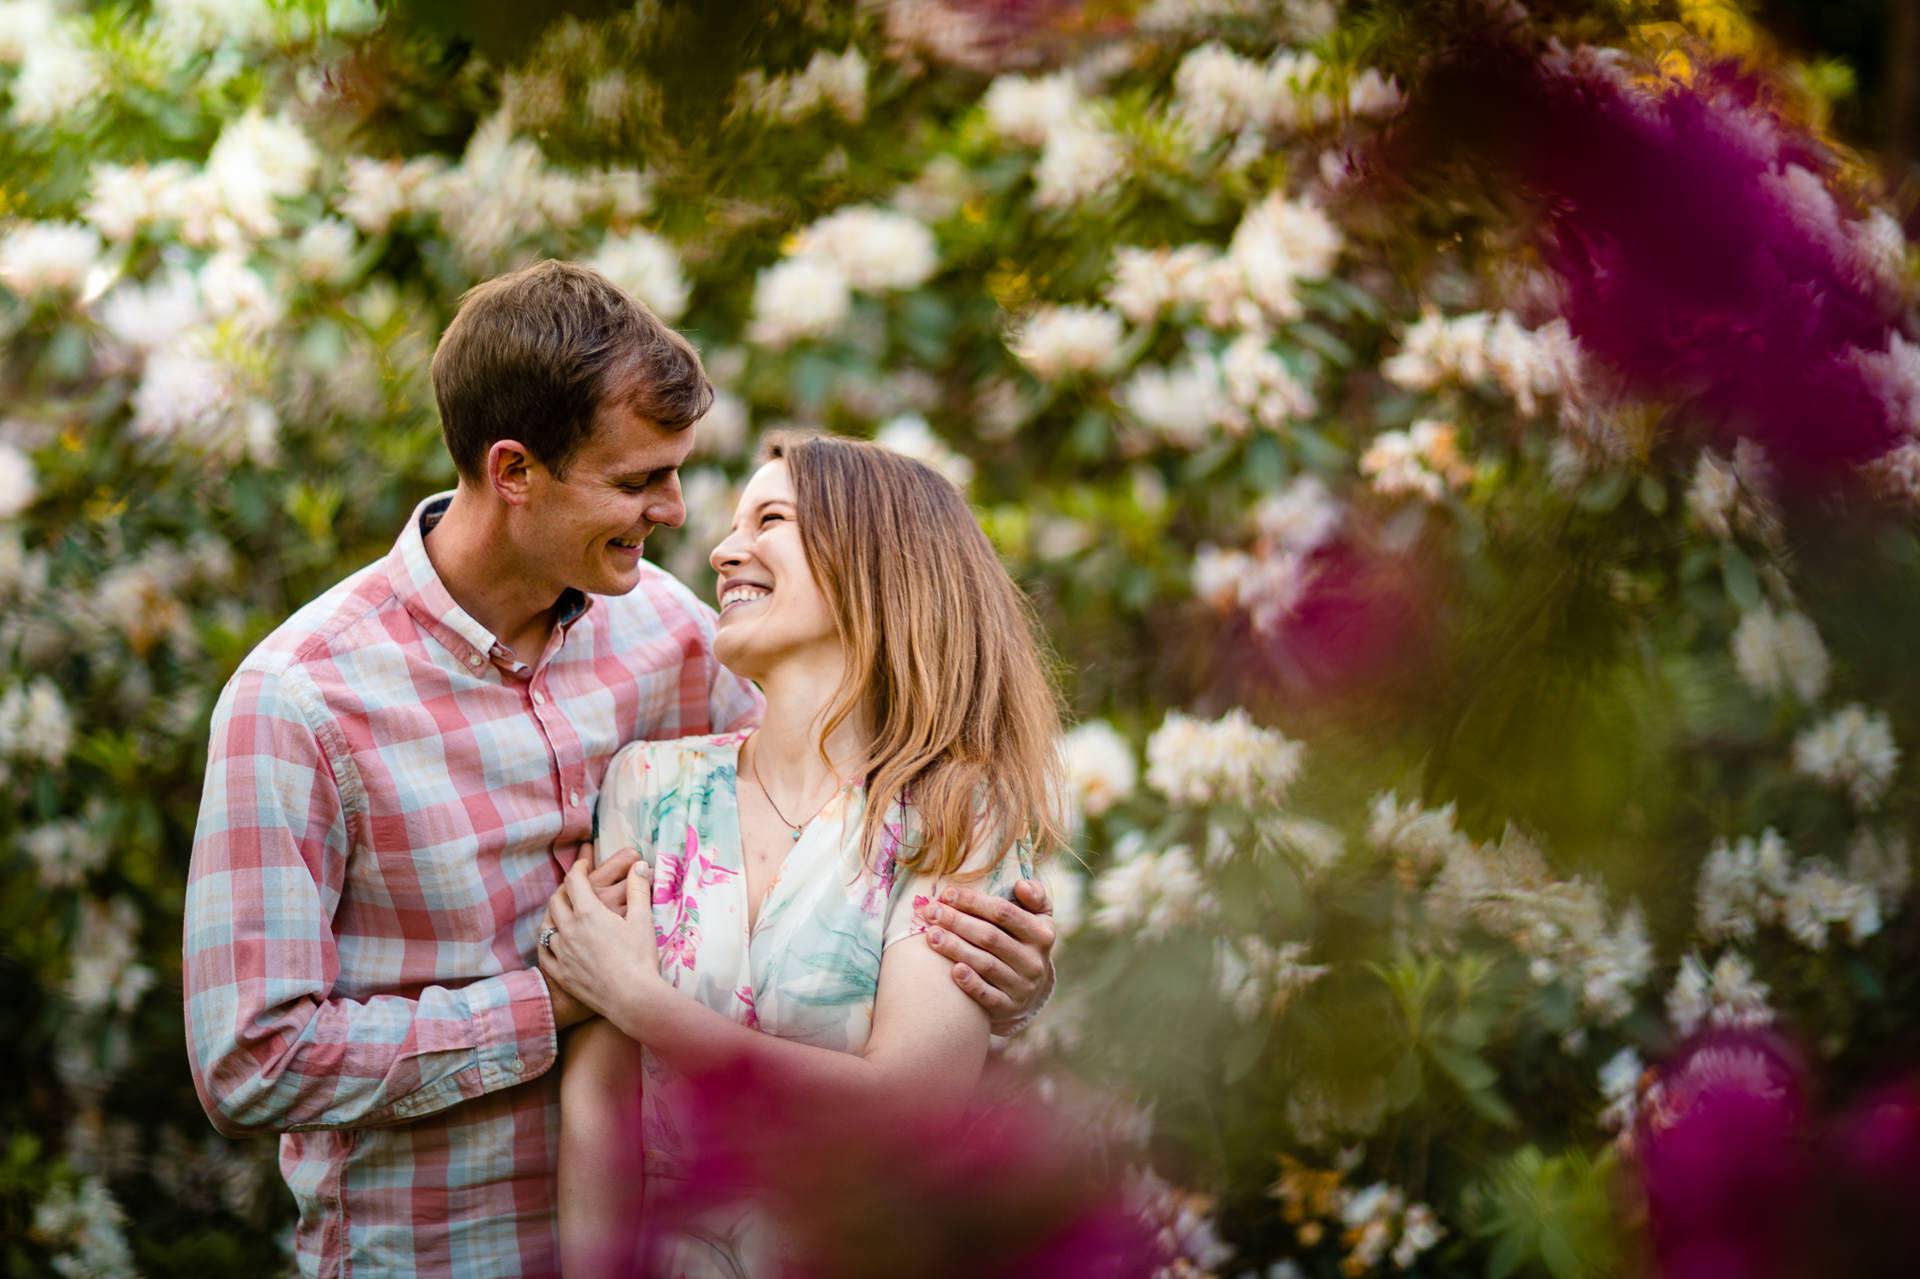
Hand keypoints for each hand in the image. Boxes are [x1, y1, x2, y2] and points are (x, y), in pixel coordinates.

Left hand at [538, 856, 660, 1028]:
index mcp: (588, 913)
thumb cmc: (640, 958)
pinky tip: (553, 941)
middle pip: (556, 901)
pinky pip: (544, 952)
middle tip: (575, 886)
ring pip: (547, 926)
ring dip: (554, 915)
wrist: (632, 998)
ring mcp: (562, 953)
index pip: (574, 881)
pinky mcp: (560, 974)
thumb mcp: (643, 919)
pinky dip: (547, 942)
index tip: (584, 864)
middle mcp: (569, 930)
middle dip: (564, 889)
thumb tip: (640, 865)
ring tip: (564, 912)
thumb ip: (639, 889)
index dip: (578, 868)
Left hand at [915, 878, 1055, 1035]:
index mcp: (1042, 933)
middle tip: (930, 912)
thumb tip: (1021, 885)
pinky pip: (988, 996)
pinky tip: (952, 970)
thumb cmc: (1025, 941)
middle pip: (990, 937)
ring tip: (931, 936)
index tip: (947, 893)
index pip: (1004, 912)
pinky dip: (971, 983)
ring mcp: (1023, 986)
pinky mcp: (1009, 1008)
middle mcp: (1035, 961)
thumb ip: (1034, 896)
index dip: (973, 901)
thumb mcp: (1038, 916)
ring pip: (986, 964)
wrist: (1032, 989)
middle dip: (957, 922)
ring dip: (955, 948)